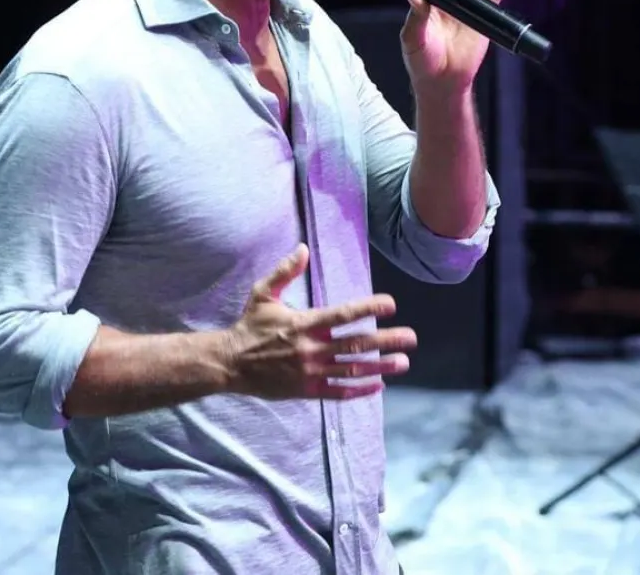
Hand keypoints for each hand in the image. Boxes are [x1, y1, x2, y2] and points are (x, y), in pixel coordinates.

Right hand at [225, 245, 416, 399]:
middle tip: (410, 337)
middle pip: (355, 343)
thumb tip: (302, 248)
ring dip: (380, 366)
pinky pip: (337, 391)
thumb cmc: (249, 325)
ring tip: (403, 362)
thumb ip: (284, 271)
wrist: (229, 364)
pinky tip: (378, 385)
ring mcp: (310, 371)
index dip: (369, 309)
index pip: (343, 315)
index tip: (391, 305)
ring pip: (351, 369)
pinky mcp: (306, 390)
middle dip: (386, 340)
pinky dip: (359, 389)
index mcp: (304, 323)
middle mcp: (311, 348)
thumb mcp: (262, 293)